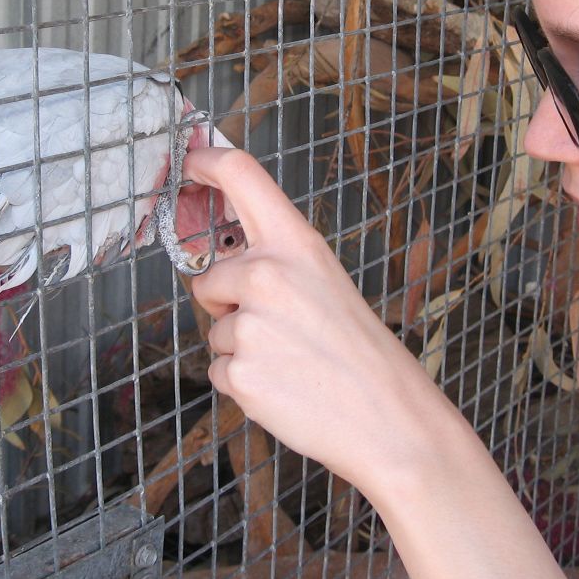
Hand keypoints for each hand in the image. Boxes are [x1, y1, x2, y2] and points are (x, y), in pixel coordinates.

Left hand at [184, 147, 451, 491]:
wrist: (389, 418)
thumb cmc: (359, 350)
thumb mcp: (325, 281)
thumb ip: (275, 261)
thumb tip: (223, 261)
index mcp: (296, 243)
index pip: (241, 175)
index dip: (205, 160)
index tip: (188, 160)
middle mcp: (267, 274)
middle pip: (207, 277)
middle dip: (226, 302)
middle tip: (279, 327)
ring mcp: (249, 324)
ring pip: (215, 329)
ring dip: (241, 346)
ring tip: (291, 360)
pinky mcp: (238, 372)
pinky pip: (218, 368)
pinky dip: (243, 380)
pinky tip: (283, 384)